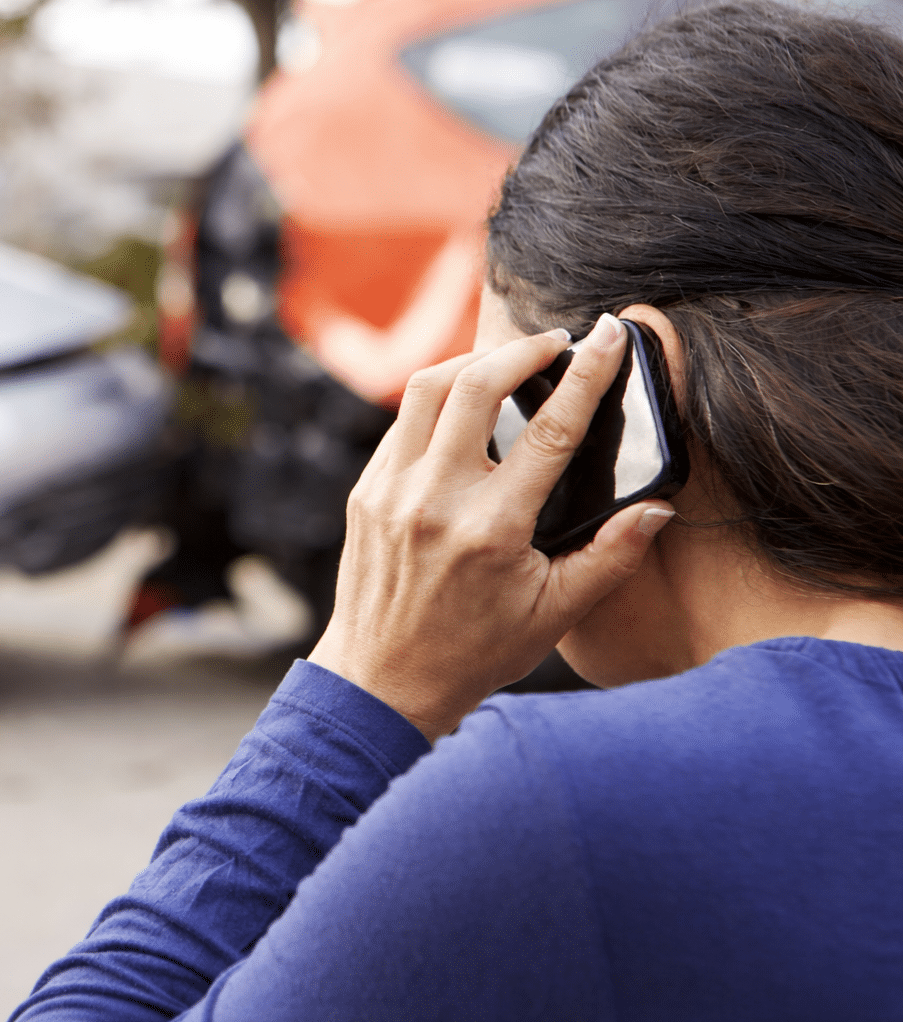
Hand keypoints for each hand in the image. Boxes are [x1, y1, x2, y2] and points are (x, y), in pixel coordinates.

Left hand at [308, 314, 674, 740]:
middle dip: (521, 349)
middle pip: (475, 384)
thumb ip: (611, 558)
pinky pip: (401, 425)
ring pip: (426, 390)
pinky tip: (460, 411)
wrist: (382, 682)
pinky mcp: (365, 493)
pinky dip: (435, 404)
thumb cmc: (473, 653)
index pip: (551, 431)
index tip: (605, 337)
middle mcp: (435, 500)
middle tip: (553, 343)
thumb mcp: (553, 614)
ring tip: (505, 364)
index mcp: (491, 528)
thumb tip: (656, 509)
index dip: (585, 374)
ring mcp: (391, 492)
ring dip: (471, 362)